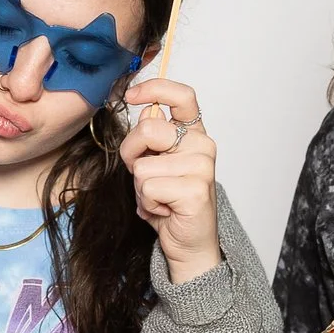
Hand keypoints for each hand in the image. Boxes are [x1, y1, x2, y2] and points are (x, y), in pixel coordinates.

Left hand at [119, 78, 220, 283]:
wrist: (189, 244)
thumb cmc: (170, 204)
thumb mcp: (156, 164)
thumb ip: (152, 137)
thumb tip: (148, 111)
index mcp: (193, 134)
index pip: (182, 96)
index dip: (154, 89)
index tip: (132, 96)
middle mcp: (202, 145)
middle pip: (147, 130)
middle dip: (131, 154)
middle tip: (143, 176)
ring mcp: (202, 167)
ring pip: (142, 166)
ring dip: (140, 188)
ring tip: (159, 198)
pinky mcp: (195, 190)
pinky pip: (147, 188)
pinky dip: (147, 204)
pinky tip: (165, 211)